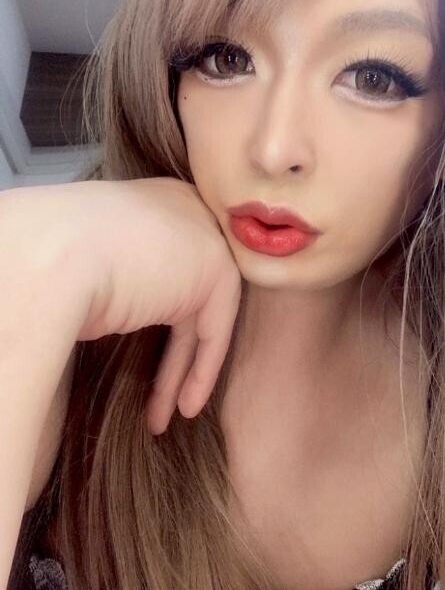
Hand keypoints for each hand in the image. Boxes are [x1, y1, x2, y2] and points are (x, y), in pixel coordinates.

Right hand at [1, 177, 241, 434]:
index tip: (148, 360)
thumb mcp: (96, 266)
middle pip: (189, 293)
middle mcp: (184, 214)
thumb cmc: (55, 264)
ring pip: (201, 316)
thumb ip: (127, 280)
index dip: (161, 318)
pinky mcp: (217, 268)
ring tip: (165, 414)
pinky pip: (216, 328)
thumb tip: (124, 309)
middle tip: (160, 395)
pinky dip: (202, 370)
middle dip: (175, 351)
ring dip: (182, 370)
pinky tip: (184, 406)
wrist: (51, 256)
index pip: (170, 268)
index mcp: (153, 205)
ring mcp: (205, 236)